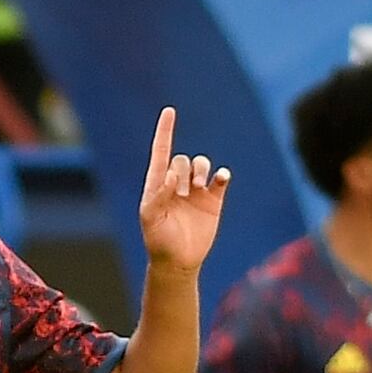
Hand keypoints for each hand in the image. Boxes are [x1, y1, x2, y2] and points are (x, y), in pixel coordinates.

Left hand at [138, 107, 230, 276]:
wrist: (178, 261)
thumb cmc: (158, 240)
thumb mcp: (150, 218)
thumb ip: (157, 196)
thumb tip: (171, 175)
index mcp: (158, 184)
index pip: (161, 151)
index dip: (165, 131)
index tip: (169, 111)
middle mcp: (177, 183)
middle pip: (182, 159)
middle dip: (183, 170)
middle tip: (183, 192)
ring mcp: (196, 190)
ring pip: (201, 164)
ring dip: (200, 170)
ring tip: (198, 188)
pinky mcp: (213, 199)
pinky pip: (220, 179)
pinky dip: (221, 174)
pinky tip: (219, 179)